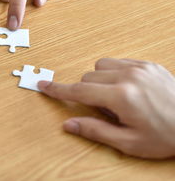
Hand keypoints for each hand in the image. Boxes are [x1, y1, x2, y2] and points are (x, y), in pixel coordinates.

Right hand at [38, 58, 174, 158]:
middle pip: (88, 77)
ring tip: (116, 98)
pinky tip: (128, 88)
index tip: (44, 85)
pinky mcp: (148, 64)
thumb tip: (69, 124)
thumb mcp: (129, 143)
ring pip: (101, 66)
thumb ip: (96, 131)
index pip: (79, 90)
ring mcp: (139, 67)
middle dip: (87, 93)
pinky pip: (119, 62)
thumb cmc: (166, 136)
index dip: (58, 90)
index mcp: (121, 96)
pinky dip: (114, 73)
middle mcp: (128, 76)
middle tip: (106, 111)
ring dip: (99, 80)